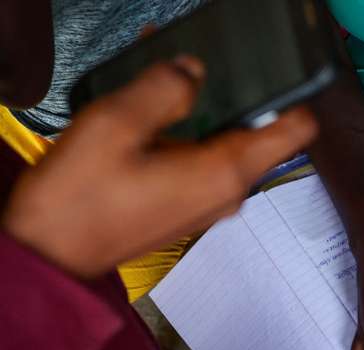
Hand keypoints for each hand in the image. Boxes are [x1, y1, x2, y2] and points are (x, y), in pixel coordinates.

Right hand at [2, 57, 316, 276]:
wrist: (51, 254)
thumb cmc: (79, 198)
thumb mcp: (114, 125)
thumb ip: (163, 90)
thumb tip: (194, 70)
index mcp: (226, 172)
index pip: (298, 131)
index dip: (290, 95)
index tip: (265, 71)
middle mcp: (230, 192)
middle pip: (261, 133)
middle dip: (233, 96)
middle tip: (192, 67)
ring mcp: (212, 203)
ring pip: (228, 145)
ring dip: (204, 113)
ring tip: (164, 83)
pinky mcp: (190, 207)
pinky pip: (204, 162)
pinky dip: (187, 136)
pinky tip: (152, 117)